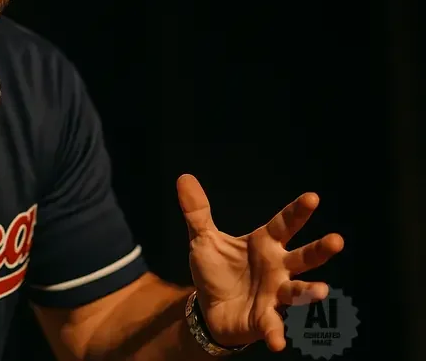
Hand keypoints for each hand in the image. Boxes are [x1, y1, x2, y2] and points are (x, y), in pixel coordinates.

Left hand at [177, 174, 343, 351]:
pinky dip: (276, 333)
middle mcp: (277, 267)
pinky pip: (273, 326)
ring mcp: (275, 294)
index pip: (284, 224)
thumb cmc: (218, 270)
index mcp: (265, 244)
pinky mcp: (265, 319)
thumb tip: (184, 178)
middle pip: (303, 257)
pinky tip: (278, 342)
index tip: (312, 198)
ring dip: (309, 292)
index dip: (298, 212)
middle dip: (320, 249)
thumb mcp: (203, 239)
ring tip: (322, 290)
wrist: (210, 308)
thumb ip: (197, 211)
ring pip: (297, 291)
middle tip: (337, 240)